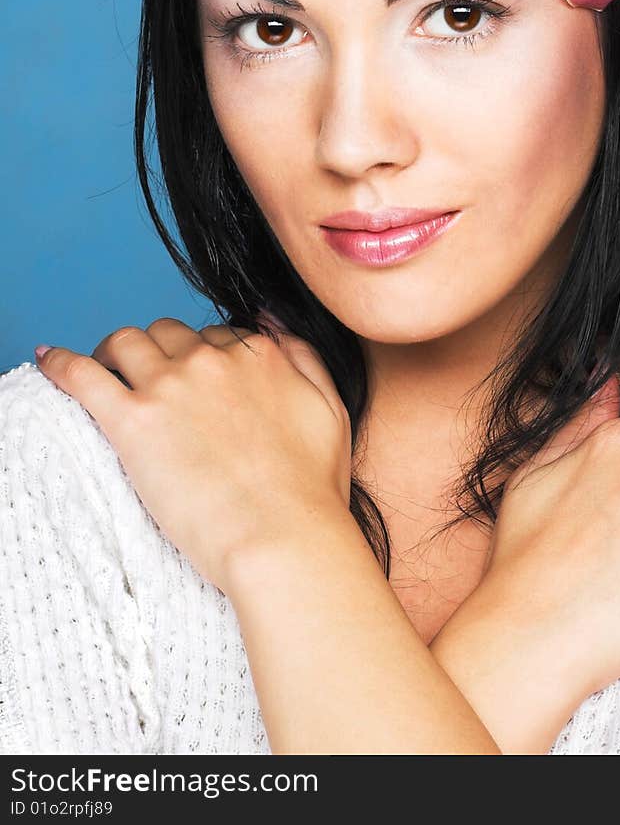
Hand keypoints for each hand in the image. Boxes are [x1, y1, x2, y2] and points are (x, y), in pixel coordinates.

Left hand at [33, 313, 351, 594]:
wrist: (284, 538)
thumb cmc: (311, 490)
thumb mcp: (331, 409)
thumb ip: (303, 356)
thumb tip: (271, 322)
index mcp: (260, 356)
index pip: (217, 335)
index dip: (204, 357)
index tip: (197, 381)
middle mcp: (213, 360)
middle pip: (169, 333)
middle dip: (160, 352)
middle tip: (152, 382)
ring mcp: (171, 386)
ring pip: (126, 342)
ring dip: (115, 353)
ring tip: (107, 373)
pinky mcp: (133, 421)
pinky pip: (82, 375)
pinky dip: (61, 363)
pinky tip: (49, 360)